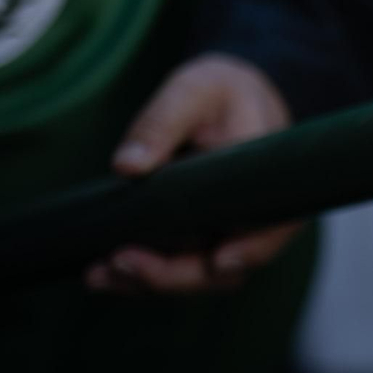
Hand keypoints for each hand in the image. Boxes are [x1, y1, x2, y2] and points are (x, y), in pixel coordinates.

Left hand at [85, 53, 297, 292]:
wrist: (229, 99)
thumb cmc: (222, 92)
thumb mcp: (194, 90)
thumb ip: (162, 121)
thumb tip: (127, 166)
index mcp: (271, 183)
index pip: (273, 228)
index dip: (251, 250)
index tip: (219, 260)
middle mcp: (256, 219)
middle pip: (228, 268)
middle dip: (175, 274)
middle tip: (121, 261)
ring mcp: (227, 234)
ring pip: (198, 276)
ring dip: (150, 282)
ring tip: (99, 273)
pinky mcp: (199, 240)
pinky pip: (177, 268)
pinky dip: (142, 276)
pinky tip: (102, 272)